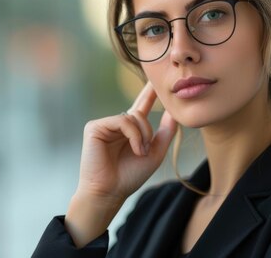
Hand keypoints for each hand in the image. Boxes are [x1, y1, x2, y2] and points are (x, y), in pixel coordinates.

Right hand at [77, 81, 176, 201]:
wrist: (110, 191)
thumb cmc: (130, 176)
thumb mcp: (155, 153)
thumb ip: (165, 132)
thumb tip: (175, 113)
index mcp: (130, 130)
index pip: (142, 105)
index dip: (149, 92)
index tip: (158, 79)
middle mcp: (117, 124)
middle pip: (140, 111)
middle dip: (148, 130)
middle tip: (146, 149)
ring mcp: (105, 125)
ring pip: (133, 116)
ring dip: (142, 135)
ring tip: (140, 152)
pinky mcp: (95, 127)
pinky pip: (122, 120)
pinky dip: (133, 134)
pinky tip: (135, 148)